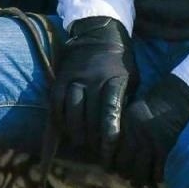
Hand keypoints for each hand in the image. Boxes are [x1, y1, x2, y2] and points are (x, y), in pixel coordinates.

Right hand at [47, 16, 137, 166]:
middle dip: (93, 139)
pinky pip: (56, 103)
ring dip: (75, 132)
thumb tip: (124, 133)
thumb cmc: (121, 62)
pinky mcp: (60, 78)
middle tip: (96, 153)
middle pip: (89, 117)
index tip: (109, 154)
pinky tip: (65, 129)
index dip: (109, 137)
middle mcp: (92, 79)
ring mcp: (74, 78)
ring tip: (80, 142)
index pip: (110, 114)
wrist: (100, 33)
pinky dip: (59, 119)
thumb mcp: (132, 79)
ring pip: (71, 111)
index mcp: (114, 81)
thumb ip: (125, 103)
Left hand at [112, 74, 188, 185]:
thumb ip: (123, 129)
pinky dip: (157, 177)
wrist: (178, 96)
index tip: (109, 167)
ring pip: (140, 171)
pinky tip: (156, 177)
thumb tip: (114, 147)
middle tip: (126, 177)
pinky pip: (158, 170)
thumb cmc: (156, 102)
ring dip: (139, 179)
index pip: (109, 150)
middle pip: (123, 164)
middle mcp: (134, 135)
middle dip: (124, 173)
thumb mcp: (132, 112)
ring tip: (139, 181)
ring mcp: (150, 142)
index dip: (108, 162)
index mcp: (124, 124)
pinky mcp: (166, 147)